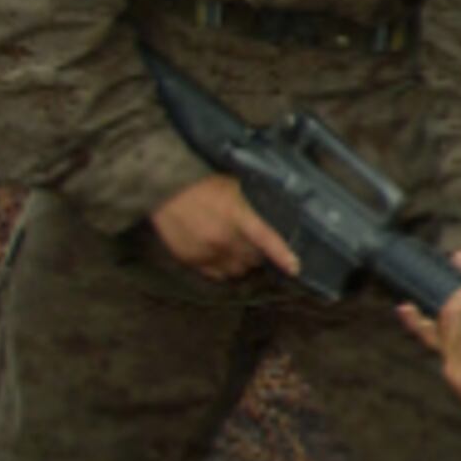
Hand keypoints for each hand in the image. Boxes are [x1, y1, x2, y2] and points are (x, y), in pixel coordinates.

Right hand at [150, 175, 300, 280]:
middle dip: (258, 254)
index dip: (283, 256)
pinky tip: (223, 258)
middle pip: (254, 259)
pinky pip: (217, 275)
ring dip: (243, 264)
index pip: (266, 240)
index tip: (294, 268)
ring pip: (237, 270)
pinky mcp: (191, 260)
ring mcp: (207, 252)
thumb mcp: (234, 188)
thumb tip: (268, 217)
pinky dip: (225, 269)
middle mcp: (224, 239)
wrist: (165, 190)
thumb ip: (251, 207)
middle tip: (255, 245)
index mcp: (238, 217)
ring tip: (239, 252)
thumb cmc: (203, 185)